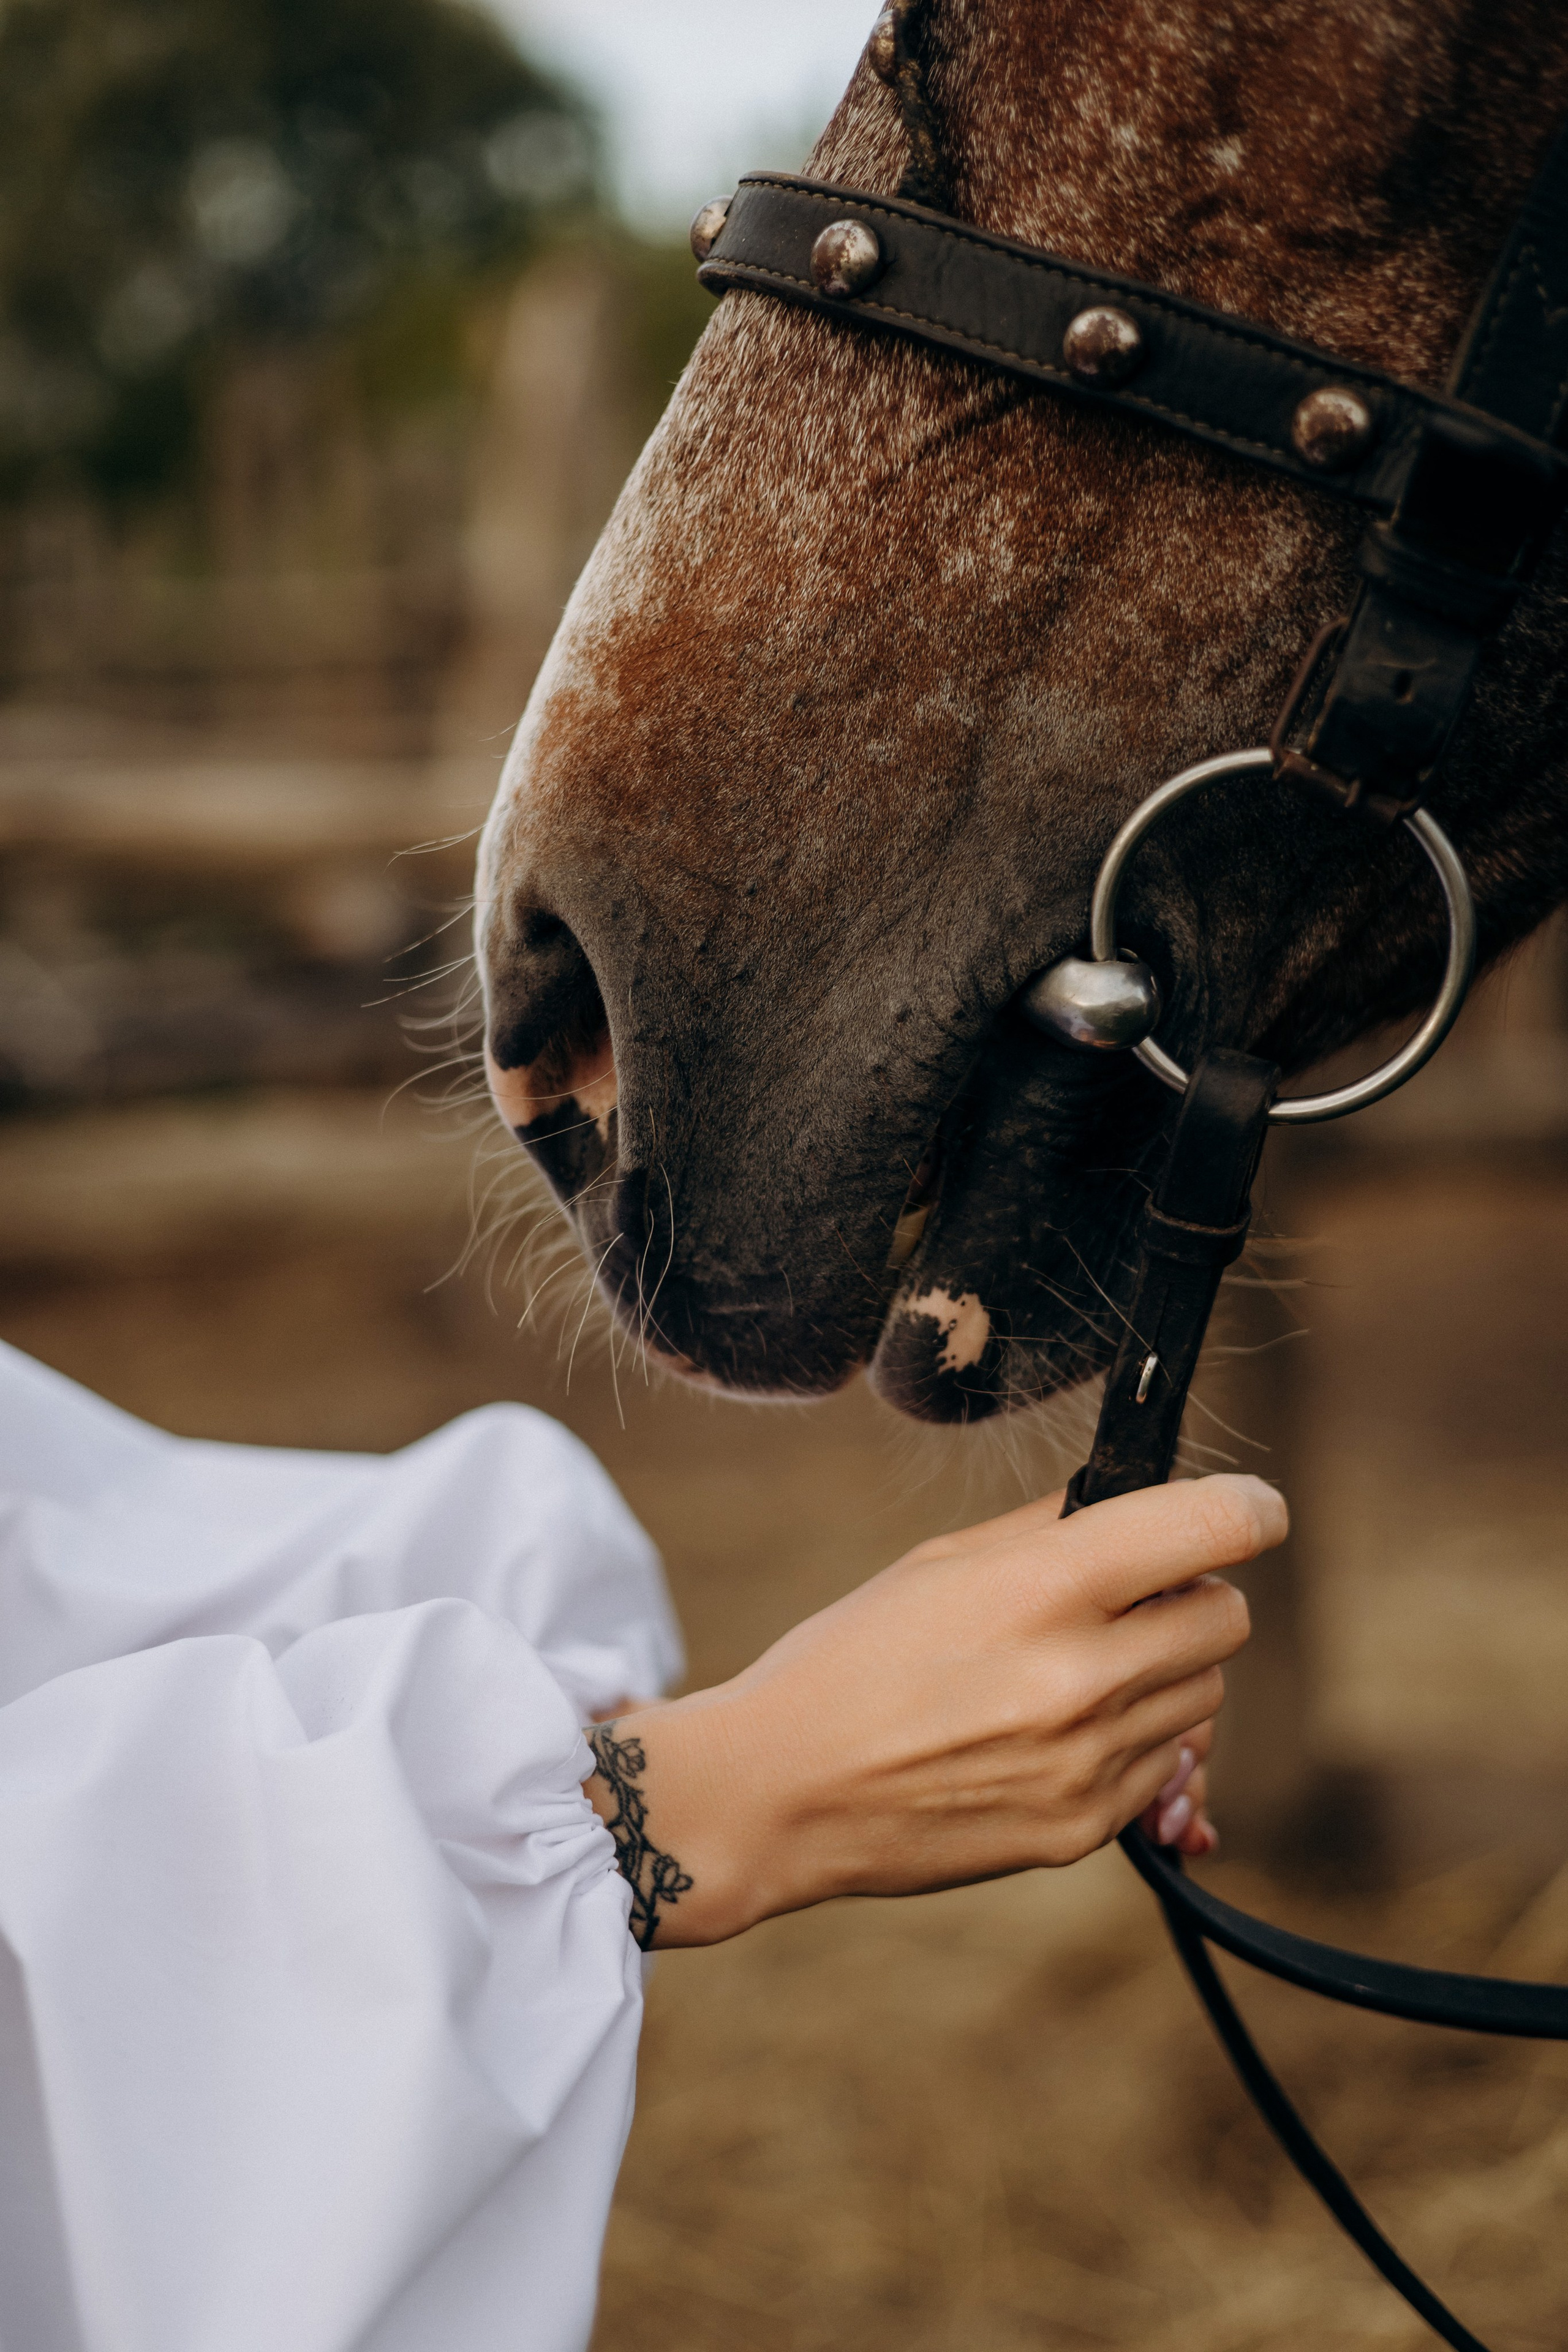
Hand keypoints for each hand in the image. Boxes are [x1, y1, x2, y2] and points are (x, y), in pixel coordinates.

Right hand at [585, 1473, 1284, 1946]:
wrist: (780, 1793)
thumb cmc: (848, 1661)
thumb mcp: (939, 1563)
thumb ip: (1048, 1528)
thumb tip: (1133, 1499)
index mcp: (1044, 1588)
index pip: (1213, 1530)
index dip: (1247, 1509)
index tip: (1248, 1511)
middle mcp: (1082, 1676)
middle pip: (1226, 1618)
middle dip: (1191, 1596)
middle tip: (1126, 1596)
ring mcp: (1088, 1764)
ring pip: (1204, 1696)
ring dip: (1164, 1671)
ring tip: (1076, 1667)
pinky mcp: (1083, 1832)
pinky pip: (1162, 1767)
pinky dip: (1133, 1742)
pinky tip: (1058, 1733)